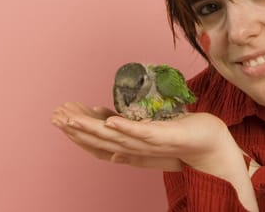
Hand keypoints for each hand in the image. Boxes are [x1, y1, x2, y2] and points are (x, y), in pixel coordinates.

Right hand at [52, 102, 258, 210]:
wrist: (209, 144)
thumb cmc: (179, 135)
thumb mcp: (147, 130)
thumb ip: (126, 127)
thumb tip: (104, 119)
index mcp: (130, 147)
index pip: (96, 142)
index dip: (76, 132)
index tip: (58, 117)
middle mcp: (135, 149)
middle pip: (99, 140)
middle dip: (76, 128)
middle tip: (55, 116)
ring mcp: (149, 144)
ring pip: (115, 138)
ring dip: (92, 128)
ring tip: (71, 119)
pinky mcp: (165, 136)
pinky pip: (143, 133)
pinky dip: (125, 127)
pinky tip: (110, 121)